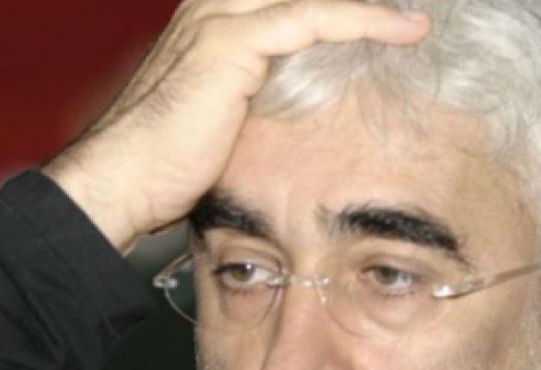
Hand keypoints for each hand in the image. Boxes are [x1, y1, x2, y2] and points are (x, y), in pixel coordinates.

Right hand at [42, 0, 429, 251]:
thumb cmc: (164, 164)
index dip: (341, 6)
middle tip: (415, 8)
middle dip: (356, 1)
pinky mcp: (233, 43)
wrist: (122, 181)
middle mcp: (213, 5)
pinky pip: (316, 18)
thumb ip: (257, 90)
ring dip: (372, 4)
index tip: (394, 14)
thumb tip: (303, 103)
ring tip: (417, 16)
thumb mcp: (220, 115)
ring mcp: (220, 18)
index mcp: (211, 15)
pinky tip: (406, 30)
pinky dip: (367, 22)